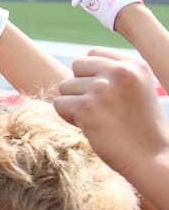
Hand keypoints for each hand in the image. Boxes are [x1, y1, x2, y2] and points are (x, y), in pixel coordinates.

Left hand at [53, 47, 168, 176]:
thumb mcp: (137, 88)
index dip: (92, 75)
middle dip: (82, 87)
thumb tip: (78, 64)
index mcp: (134, 64)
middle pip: (77, 66)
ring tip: (99, 118)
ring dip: (75, 104)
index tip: (108, 95)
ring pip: (65, 86)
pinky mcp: (86, 107)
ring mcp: (102, 88)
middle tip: (101, 108)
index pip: (93, 53)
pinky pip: (59, 104)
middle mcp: (119, 71)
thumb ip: (113, 72)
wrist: (150, 156)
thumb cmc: (140, 126)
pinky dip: (69, 118)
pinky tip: (90, 127)